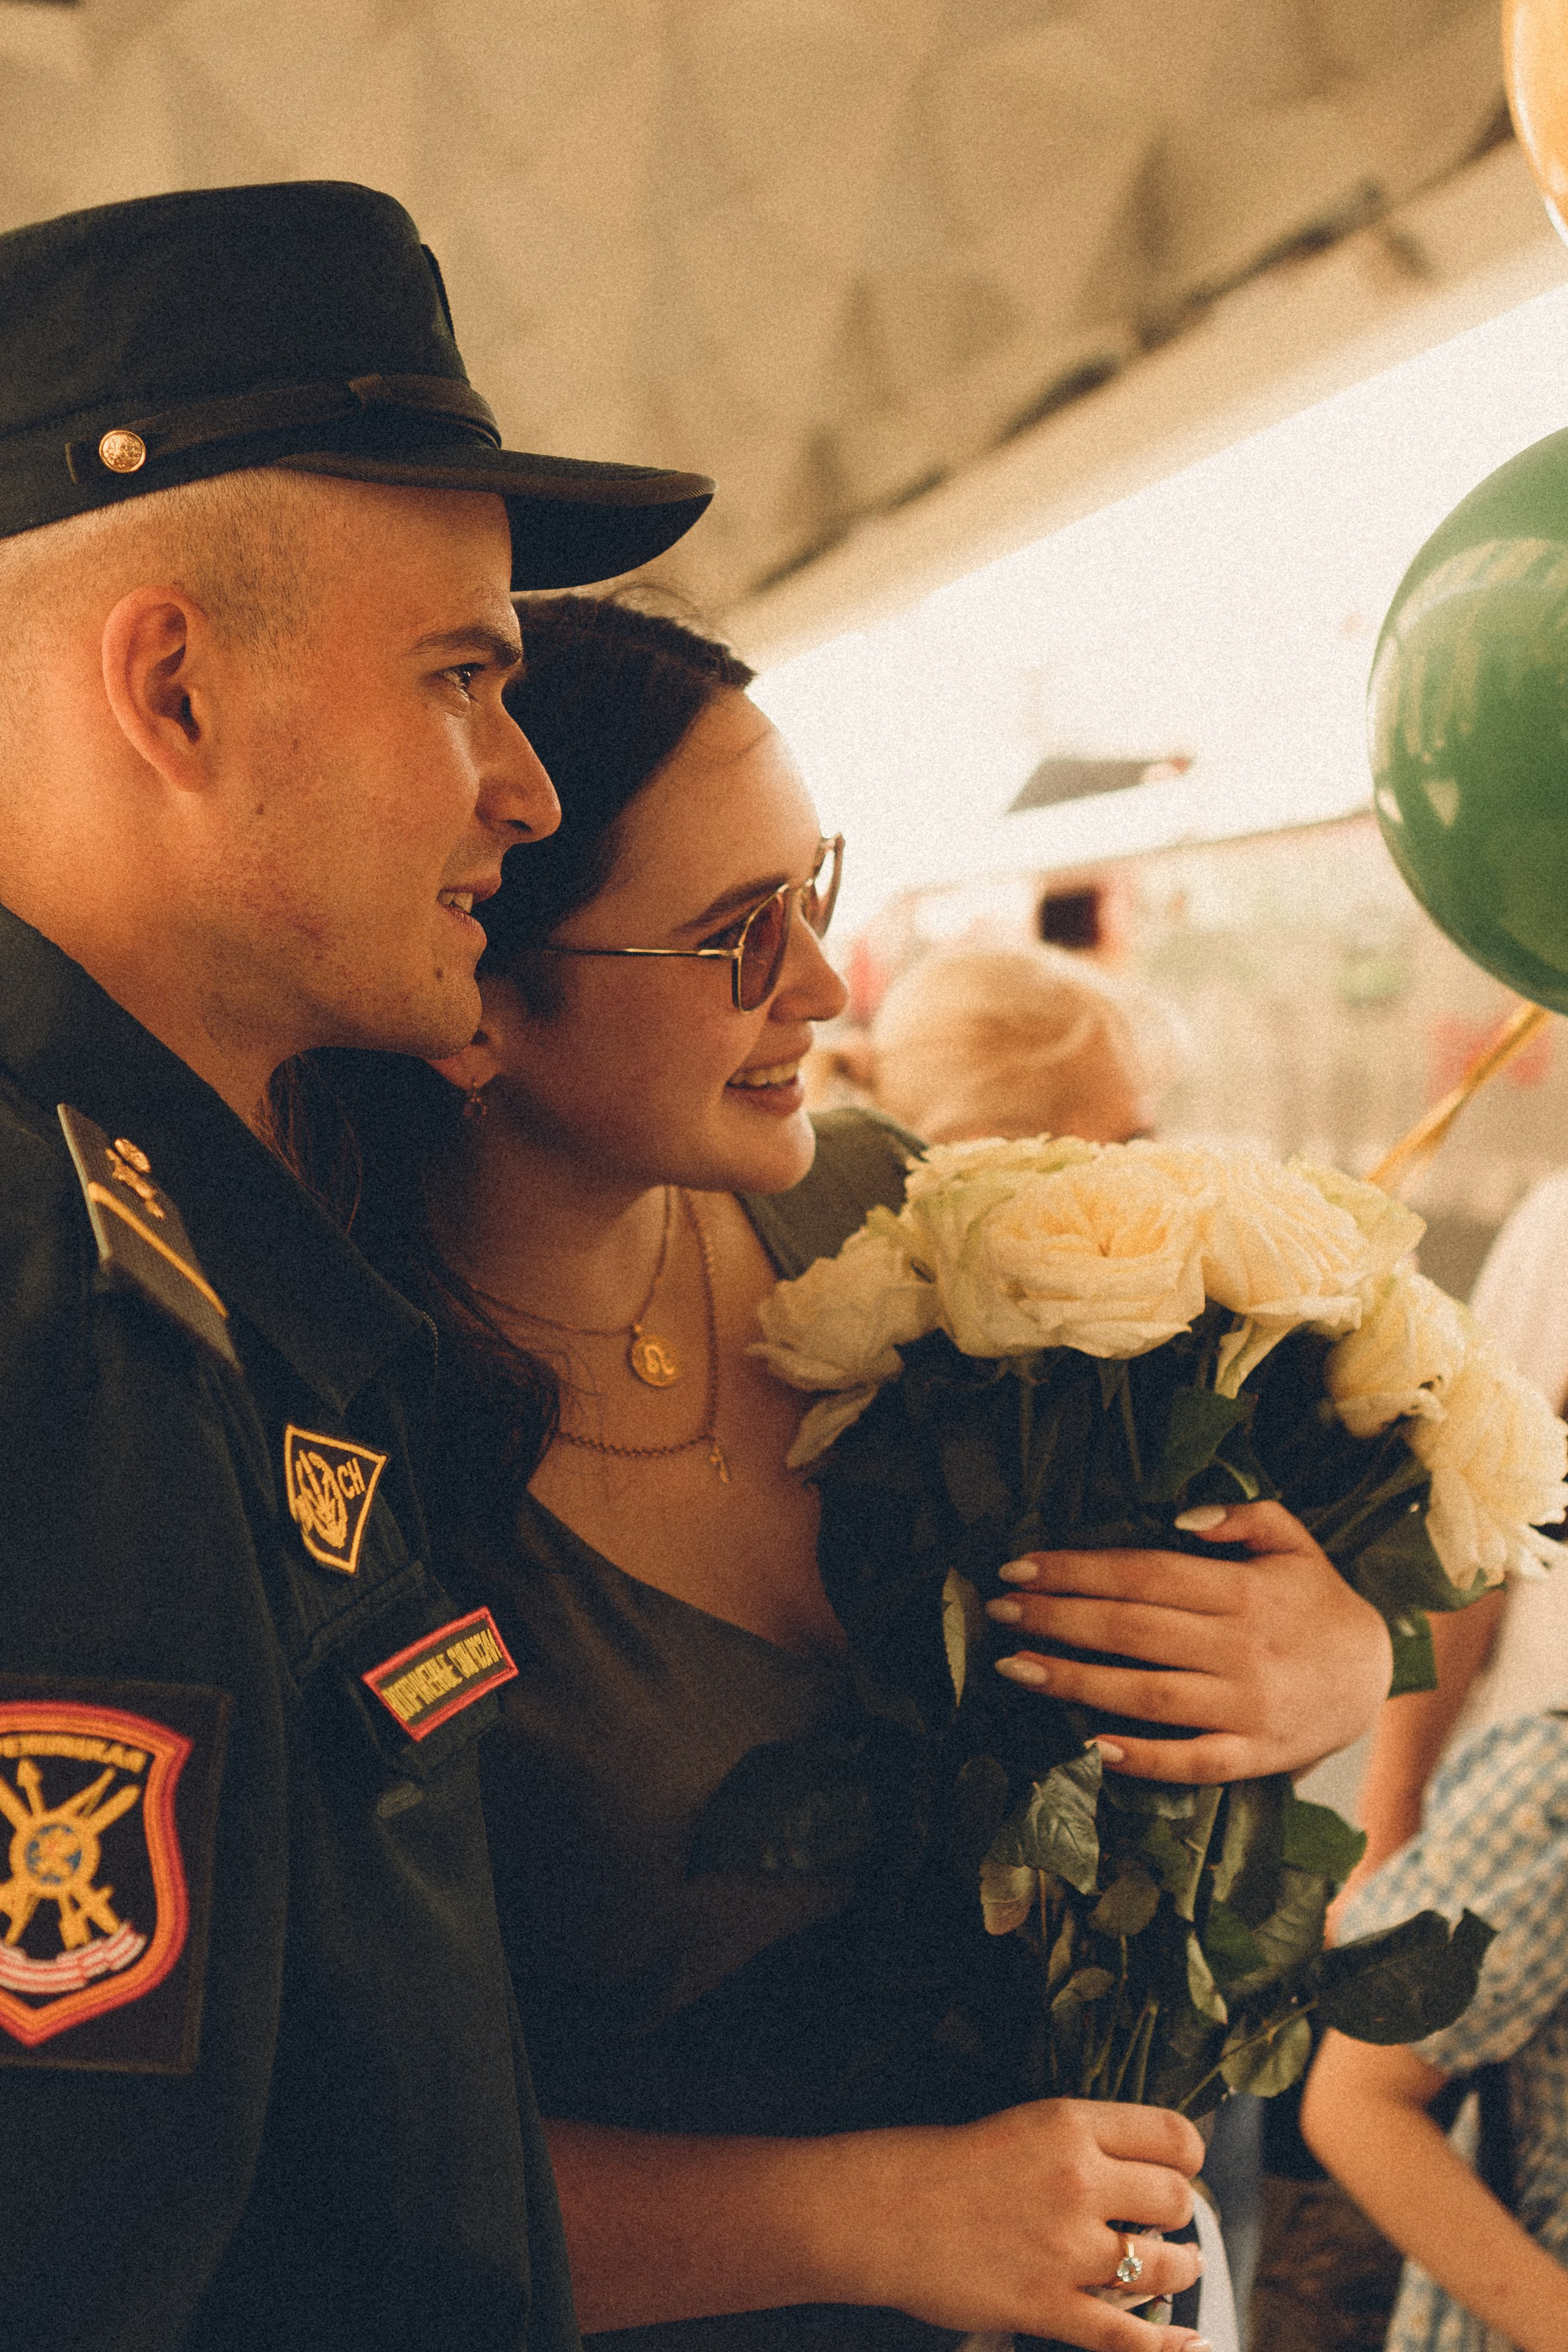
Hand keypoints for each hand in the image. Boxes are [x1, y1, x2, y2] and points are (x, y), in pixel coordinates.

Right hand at [833, 2098, 1207, 2347]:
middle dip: (1177, 2213)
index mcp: (1070, 2124)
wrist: (880, 2211)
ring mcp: (1066, 2247)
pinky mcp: (1049, 2305)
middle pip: (1176, 2199)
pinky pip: (1130, 2337)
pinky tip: (1191, 2342)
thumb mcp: (1022, 2126)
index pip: (1173, 2135)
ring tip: (1174, 2268)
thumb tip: (1142, 2171)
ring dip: (1178, 2268)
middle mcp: (1079, 2180)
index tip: (1178, 2169)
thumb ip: (1080, 2143)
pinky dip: (1168, 2346)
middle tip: (1161, 2222)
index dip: (1186, 2157)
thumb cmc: (943, 2163)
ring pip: (1165, 2264)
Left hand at [988, 1498, 1391, 1782]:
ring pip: (1147, 1695)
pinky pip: (1192, 1761)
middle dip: (1057, 1618)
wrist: (1379, 1675)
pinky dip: (1142, 1758)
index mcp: (1243, 1591)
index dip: (1078, 1569)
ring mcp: (1245, 1706)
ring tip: (1015, 1667)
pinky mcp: (1253, 1755)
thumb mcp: (1294, 1541)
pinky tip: (1089, 1748)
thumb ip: (1243, 1517)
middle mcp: (1239, 1647)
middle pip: (1132, 1630)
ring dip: (1075, 1682)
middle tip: (997, 1609)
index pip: (1144, 1574)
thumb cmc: (1318, 1601)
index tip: (1020, 1566)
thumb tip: (1181, 1515)